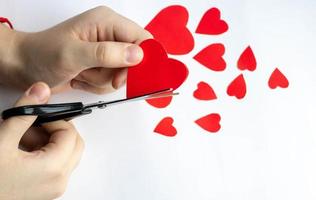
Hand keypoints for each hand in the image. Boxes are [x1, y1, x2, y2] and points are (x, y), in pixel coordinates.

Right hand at [0, 82, 83, 199]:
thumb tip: (42, 90)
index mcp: (54, 169)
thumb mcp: (2, 140)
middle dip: (55, 129)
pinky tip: (21, 149)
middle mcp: (59, 181)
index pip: (70, 134)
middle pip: (73, 144)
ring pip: (65, 155)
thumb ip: (25, 113)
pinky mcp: (45, 191)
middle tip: (33, 124)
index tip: (37, 115)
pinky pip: (56, 166)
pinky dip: (44, 153)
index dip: (55, 119)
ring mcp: (53, 188)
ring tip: (21, 137)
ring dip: (48, 141)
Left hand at [1, 6, 151, 93]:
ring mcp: (106, 52)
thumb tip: (138, 55)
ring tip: (82, 73)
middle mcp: (110, 35)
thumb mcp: (73, 54)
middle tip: (96, 75)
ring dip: (103, 81)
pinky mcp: (102, 66)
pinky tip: (81, 78)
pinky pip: (112, 82)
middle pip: (136, 60)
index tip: (128, 76)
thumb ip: (106, 54)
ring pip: (124, 74)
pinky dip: (97, 85)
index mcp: (107, 22)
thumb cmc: (42, 54)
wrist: (25, 67)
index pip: (142, 38)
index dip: (143, 59)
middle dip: (117, 73)